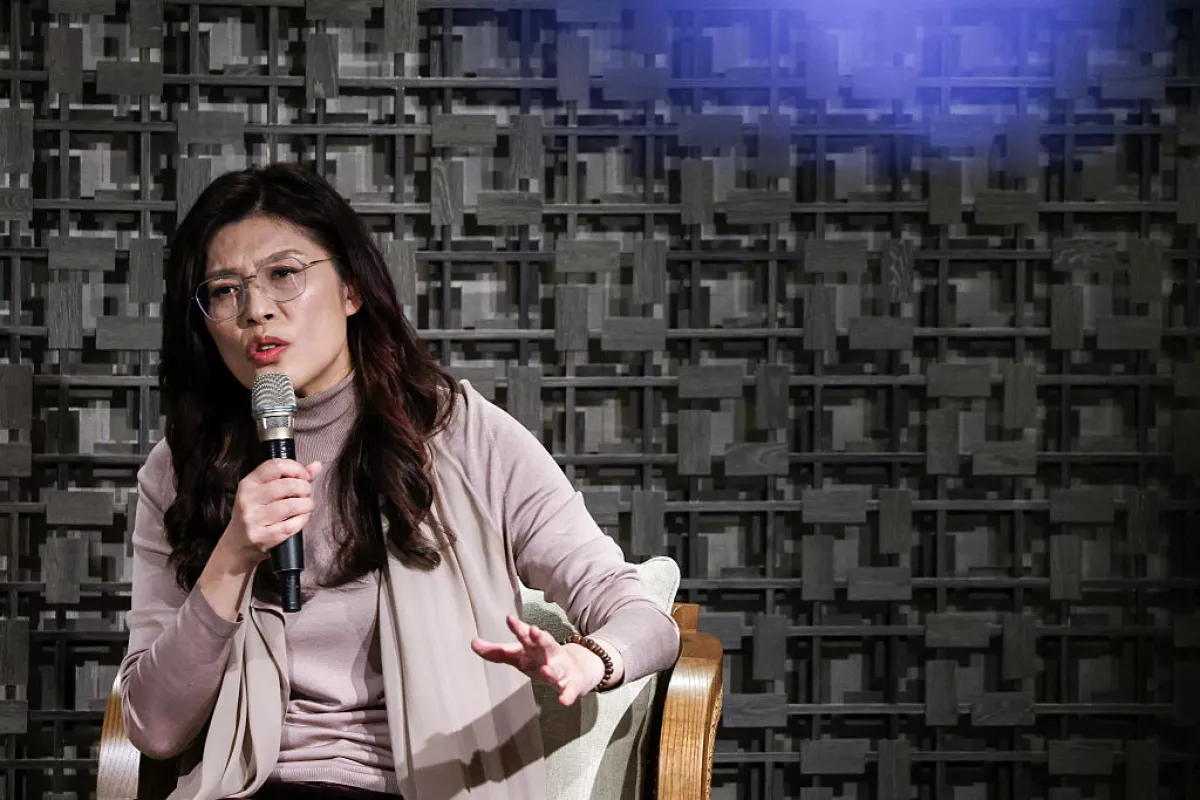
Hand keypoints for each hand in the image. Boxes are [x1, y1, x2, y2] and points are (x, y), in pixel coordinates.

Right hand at [217, 458, 322, 571]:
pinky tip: (299, 519)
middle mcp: (248, 499)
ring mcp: (254, 519)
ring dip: (306, 505)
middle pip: (288, 485)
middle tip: (306, 494)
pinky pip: (292, 525)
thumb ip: (292, 476)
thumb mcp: (266, 491)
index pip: (276, 466)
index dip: (297, 468)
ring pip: (292, 505)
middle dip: (305, 488)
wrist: (238, 544)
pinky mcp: (262, 537)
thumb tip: (316, 466)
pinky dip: (302, 521)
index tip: (305, 476)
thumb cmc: (255, 514)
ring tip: (305, 506)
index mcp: (249, 483)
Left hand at [471, 616, 605, 706]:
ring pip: (557, 668)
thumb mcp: (519, 655)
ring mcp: (561, 669)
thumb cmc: (542, 660)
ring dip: (552, 669)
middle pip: (544, 644)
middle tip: (533, 631)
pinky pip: (570, 691)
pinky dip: (567, 695)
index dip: (518, 628)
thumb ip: (497, 651)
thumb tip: (473, 643)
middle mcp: (548, 654)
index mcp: (534, 647)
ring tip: (546, 669)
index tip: (509, 619)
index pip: (525, 635)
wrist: (578, 669)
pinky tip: (563, 700)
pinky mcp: (571, 685)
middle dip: (539, 638)